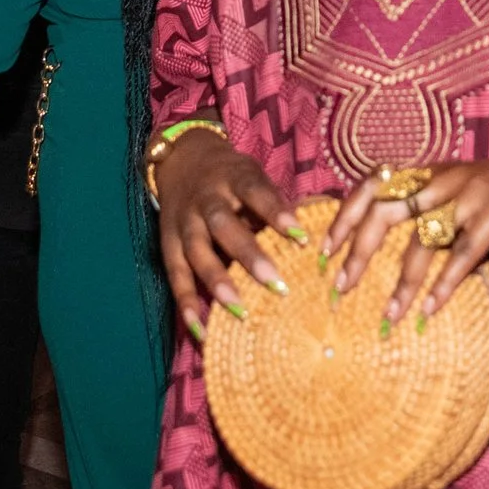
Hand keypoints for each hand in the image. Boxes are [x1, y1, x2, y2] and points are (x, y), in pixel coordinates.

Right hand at [153, 129, 302, 340]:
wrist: (183, 159)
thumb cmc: (232, 177)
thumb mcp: (254, 176)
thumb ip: (280, 201)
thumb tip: (321, 220)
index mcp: (233, 177)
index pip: (255, 191)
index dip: (276, 212)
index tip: (301, 236)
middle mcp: (205, 199)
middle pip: (223, 225)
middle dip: (248, 254)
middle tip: (276, 283)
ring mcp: (183, 222)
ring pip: (196, 252)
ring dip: (217, 282)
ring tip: (240, 311)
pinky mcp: (167, 243)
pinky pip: (175, 275)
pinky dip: (185, 303)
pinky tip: (200, 329)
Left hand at [324, 156, 488, 328]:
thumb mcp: (478, 205)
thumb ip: (444, 223)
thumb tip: (407, 261)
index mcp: (437, 171)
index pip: (375, 183)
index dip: (345, 214)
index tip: (324, 250)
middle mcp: (449, 174)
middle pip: (386, 209)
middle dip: (358, 250)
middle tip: (341, 286)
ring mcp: (475, 189)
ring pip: (422, 237)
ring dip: (402, 281)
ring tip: (390, 315)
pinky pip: (464, 251)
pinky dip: (446, 283)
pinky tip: (433, 308)